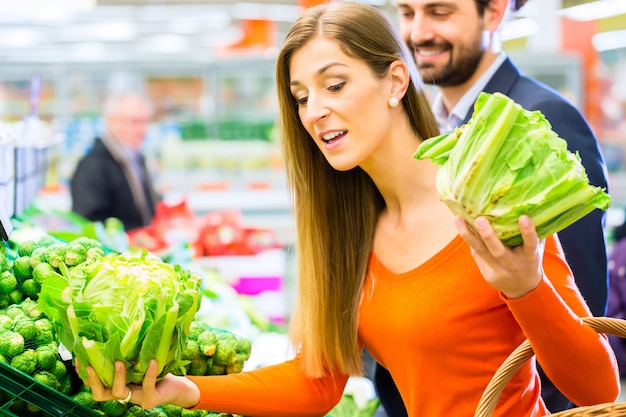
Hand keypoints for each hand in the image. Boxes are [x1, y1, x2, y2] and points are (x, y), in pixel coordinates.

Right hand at [80, 359, 199, 409]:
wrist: (176, 385)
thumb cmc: (155, 369)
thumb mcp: (138, 359)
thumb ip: (127, 351)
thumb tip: (116, 325)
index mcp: (115, 384)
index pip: (94, 383)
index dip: (84, 374)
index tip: (78, 358)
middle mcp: (122, 393)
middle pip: (99, 394)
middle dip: (93, 380)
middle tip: (90, 365)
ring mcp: (135, 398)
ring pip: (118, 392)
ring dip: (117, 377)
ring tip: (119, 362)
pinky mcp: (150, 400)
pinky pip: (147, 387)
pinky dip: (149, 374)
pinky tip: (152, 361)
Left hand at [455, 215, 543, 298]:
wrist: (523, 288)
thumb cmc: (529, 259)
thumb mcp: (537, 248)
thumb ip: (536, 231)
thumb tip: (529, 205)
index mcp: (530, 257)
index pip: (531, 244)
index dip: (528, 232)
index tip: (523, 217)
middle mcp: (514, 264)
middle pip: (499, 251)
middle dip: (489, 236)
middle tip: (479, 219)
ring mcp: (499, 270)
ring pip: (481, 252)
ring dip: (468, 235)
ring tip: (458, 219)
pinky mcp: (487, 273)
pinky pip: (477, 254)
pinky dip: (470, 239)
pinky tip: (461, 225)